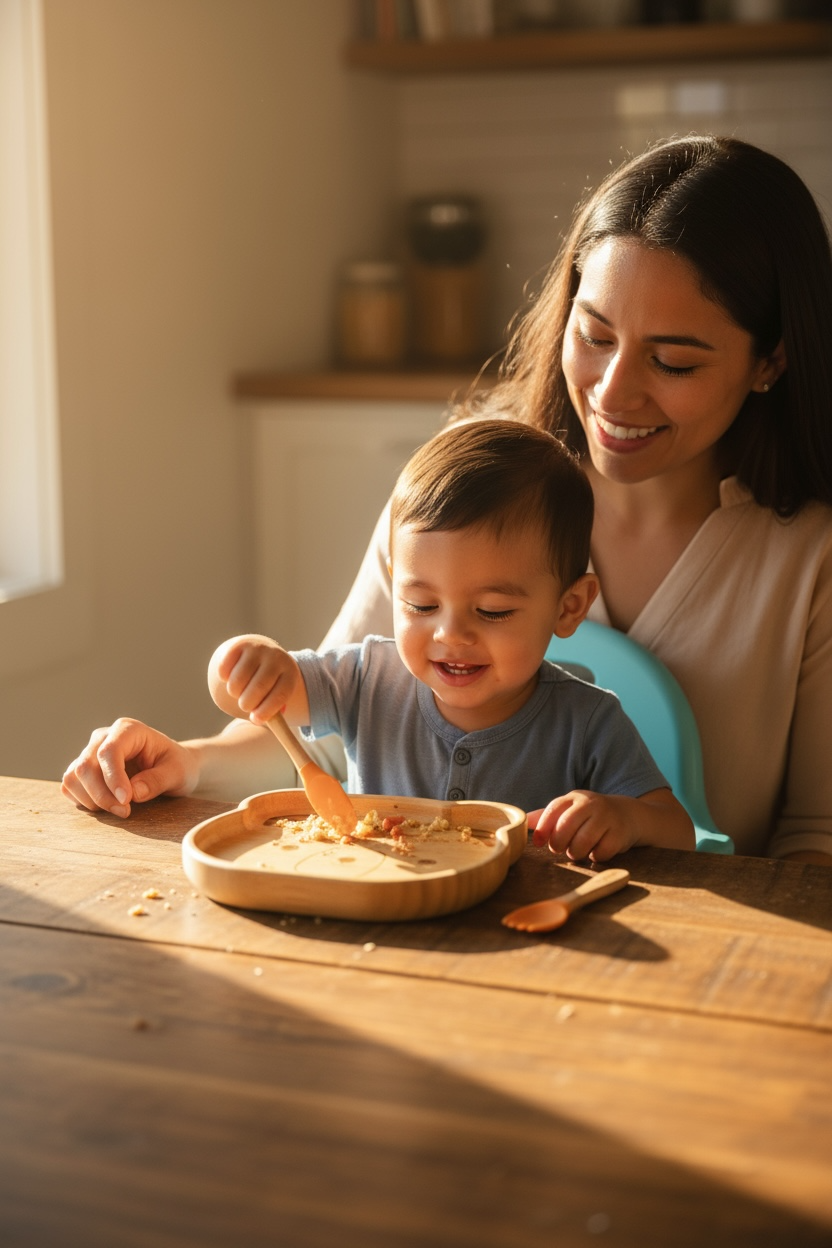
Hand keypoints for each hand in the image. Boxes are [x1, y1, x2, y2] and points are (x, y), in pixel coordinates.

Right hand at [61, 718, 198, 817]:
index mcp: (128, 730)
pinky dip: (83, 800)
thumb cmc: (177, 766)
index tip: (127, 801)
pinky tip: (106, 806)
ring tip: (119, 809)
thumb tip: (133, 793)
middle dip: (102, 795)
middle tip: (126, 811)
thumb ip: (157, 780)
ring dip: (91, 800)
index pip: (109, 752)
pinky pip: (69, 786)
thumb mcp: (178, 773)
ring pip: (73, 777)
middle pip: (85, 766)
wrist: (171, 768)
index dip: (113, 779)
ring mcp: (91, 752)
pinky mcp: (83, 770)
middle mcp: (104, 737)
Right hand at [208, 634, 297, 724]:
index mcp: (290, 672)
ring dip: (234, 692)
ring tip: (237, 693)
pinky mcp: (240, 644)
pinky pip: (226, 667)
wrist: (261, 652)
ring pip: (239, 678)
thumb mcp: (276, 692)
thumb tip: (259, 721)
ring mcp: (258, 649)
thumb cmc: (268, 682)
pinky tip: (227, 679)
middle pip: (259, 686)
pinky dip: (224, 677)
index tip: (255, 720)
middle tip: (244, 706)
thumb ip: (272, 711)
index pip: (280, 694)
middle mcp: (277, 657)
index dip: (267, 710)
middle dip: (247, 703)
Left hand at [531, 790, 640, 861]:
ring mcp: (606, 817)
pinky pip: (600, 852)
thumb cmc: (591, 815)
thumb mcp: (570, 810)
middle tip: (560, 849)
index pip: (553, 810)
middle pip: (566, 827)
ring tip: (577, 851)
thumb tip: (524, 821)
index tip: (539, 843)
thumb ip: (547, 816)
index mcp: (574, 798)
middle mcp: (590, 804)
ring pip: (582, 842)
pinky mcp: (620, 833)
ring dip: (575, 852)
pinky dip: (595, 856)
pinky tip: (596, 851)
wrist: (628, 814)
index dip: (542, 829)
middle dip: (558, 843)